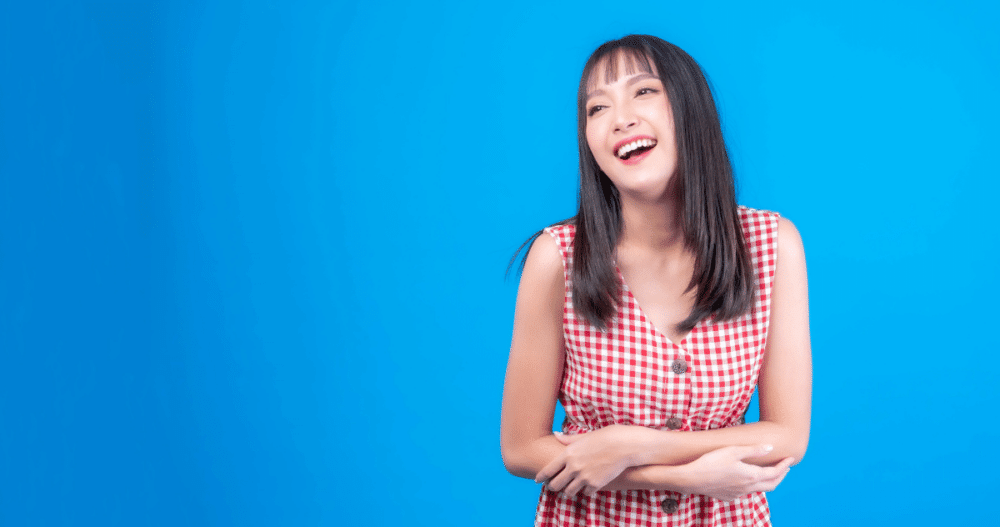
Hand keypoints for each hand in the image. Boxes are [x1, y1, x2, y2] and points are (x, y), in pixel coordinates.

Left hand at [534, 425, 652, 496]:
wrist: (623, 446)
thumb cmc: (604, 437)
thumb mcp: (584, 436)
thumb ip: (568, 439)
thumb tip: (556, 434)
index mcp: (568, 453)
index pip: (548, 470)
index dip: (540, 477)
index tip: (537, 480)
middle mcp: (573, 467)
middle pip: (555, 484)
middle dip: (553, 486)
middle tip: (553, 486)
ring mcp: (584, 477)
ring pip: (568, 492)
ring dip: (568, 491)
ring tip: (568, 489)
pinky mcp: (595, 484)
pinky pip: (585, 493)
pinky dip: (584, 491)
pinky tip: (586, 486)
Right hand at [677, 445, 793, 501]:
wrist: (691, 479)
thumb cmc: (711, 462)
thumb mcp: (733, 451)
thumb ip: (753, 450)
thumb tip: (770, 447)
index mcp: (751, 476)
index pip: (775, 473)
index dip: (784, 466)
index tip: (791, 459)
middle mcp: (747, 487)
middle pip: (771, 484)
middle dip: (781, 476)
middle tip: (785, 468)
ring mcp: (738, 494)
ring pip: (759, 490)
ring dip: (767, 481)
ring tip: (769, 473)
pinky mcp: (728, 496)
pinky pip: (745, 492)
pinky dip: (752, 486)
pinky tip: (746, 480)